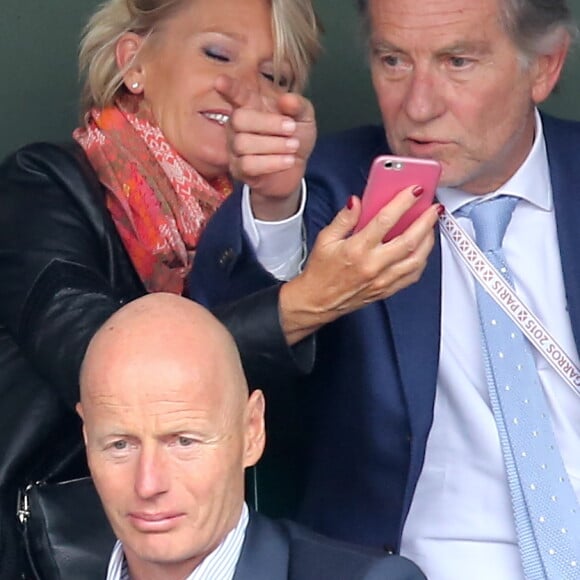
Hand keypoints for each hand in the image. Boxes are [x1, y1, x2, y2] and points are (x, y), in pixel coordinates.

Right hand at [215, 75, 315, 220]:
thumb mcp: (304, 117)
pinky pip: (248, 165)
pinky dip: (272, 163)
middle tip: (291, 128)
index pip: (236, 94)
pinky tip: (288, 161)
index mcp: (251, 105)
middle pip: (238, 119)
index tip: (221, 81)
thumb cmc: (295, 137)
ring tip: (293, 146)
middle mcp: (237, 125)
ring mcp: (235, 148)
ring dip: (274, 145)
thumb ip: (298, 106)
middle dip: (268, 123)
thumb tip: (287, 100)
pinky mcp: (239, 169)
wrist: (296, 168)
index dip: (229, 88)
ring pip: (243, 144)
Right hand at [279, 186, 441, 343]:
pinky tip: (422, 250)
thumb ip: (344, 219)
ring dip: (428, 240)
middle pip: (409, 240)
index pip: (385, 220)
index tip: (414, 191)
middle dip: (426, 221)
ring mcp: (382, 280)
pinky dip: (422, 260)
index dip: (403, 203)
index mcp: (357, 249)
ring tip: (431, 226)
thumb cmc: (320, 272)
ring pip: (416, 259)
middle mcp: (373, 265)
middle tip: (434, 208)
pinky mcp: (386, 291)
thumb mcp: (325, 239)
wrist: (317, 301)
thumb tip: (356, 202)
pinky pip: (412, 275)